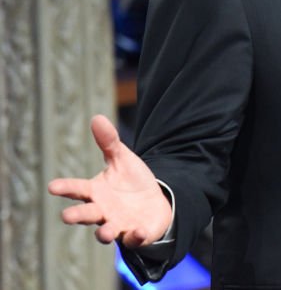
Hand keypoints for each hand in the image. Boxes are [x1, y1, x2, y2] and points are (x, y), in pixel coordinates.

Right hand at [47, 115, 171, 246]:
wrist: (154, 203)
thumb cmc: (131, 181)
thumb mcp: (122, 159)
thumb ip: (109, 142)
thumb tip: (97, 117)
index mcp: (96, 192)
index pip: (78, 189)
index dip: (66, 188)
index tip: (52, 186)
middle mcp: (103, 211)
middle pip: (87, 214)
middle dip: (77, 215)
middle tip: (67, 216)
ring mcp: (118, 224)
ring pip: (106, 232)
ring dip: (104, 233)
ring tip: (104, 232)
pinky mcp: (135, 234)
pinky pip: (134, 238)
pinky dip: (136, 236)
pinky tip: (139, 231)